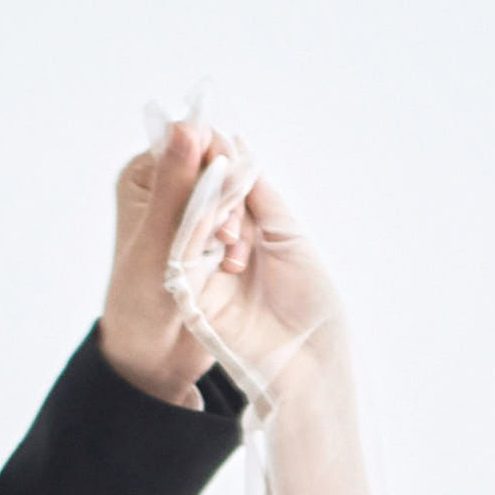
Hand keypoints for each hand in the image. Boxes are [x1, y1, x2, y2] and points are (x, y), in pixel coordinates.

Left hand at [99, 121, 235, 408]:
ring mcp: (192, 212)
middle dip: (228, 193)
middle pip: (215, 161)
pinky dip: (243, 238)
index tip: (221, 194)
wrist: (152, 355)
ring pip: (233, 191)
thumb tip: (187, 125)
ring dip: (238, 218)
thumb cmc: (141, 301)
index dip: (213, 157)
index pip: (189, 139)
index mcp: (144, 177)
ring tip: (229, 256)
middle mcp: (167, 187)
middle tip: (223, 236)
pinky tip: (234, 265)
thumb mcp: (158, 240)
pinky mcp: (213, 238)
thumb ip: (175, 184)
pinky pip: (241, 220)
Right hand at [154, 146, 340, 421]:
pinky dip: (193, 224)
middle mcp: (222, 251)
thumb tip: (236, 145)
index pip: (222, 186)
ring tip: (216, 174)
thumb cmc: (312, 303)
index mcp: (248, 235)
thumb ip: (259, 193)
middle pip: (202, 198)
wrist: (310, 359)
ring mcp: (205, 274)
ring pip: (190, 221)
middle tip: (214, 152)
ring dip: (205, 196)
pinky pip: (183, 254)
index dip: (218, 159)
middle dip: (209, 172)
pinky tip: (206, 203)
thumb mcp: (288, 234)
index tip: (213, 134)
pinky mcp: (192, 298)